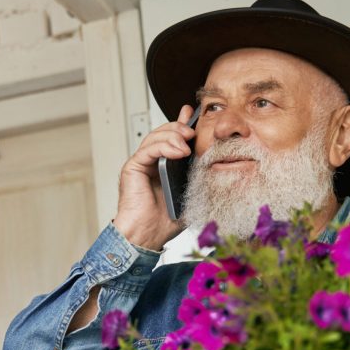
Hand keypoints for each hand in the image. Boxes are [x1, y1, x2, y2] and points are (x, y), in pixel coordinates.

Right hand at [113, 105, 196, 250]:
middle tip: (192, 131)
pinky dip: (162, 146)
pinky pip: (147, 149)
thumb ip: (198, 176)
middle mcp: (151, 163)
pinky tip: (177, 150)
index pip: (173, 139)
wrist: (147, 235)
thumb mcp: (192, 194)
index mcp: (165, 167)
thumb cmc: (165, 221)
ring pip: (155, 137)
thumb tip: (216, 163)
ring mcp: (141, 164)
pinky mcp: (132, 168)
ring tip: (187, 141)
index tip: (194, 114)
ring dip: (172, 135)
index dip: (182, 124)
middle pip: (163, 133)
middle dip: (178, 128)